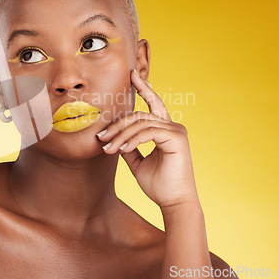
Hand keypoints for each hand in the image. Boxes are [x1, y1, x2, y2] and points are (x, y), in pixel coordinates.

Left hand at [97, 70, 198, 207]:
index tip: (132, 75)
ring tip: (109, 148)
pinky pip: (148, 132)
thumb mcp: (137, 162)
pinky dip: (133, 140)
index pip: (153, 104)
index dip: (144, 88)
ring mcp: (176, 131)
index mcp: (165, 130)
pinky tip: (122, 149)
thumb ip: (128, 146)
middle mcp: (172, 127)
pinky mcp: (177, 138)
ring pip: (141, 123)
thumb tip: (114, 137)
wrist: (173, 202)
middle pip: (139, 115)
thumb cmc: (159, 185)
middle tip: (102, 137)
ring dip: (121, 135)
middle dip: (118, 125)